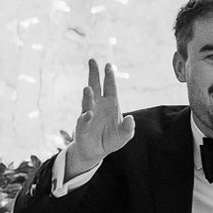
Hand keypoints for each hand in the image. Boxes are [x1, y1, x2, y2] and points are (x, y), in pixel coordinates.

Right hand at [67, 59, 135, 175]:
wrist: (96, 151)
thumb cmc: (111, 140)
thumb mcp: (124, 135)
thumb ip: (128, 128)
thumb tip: (131, 119)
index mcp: (110, 104)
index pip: (110, 87)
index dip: (109, 77)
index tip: (108, 65)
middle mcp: (97, 106)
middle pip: (95, 86)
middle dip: (93, 74)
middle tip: (92, 61)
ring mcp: (88, 115)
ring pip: (87, 102)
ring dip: (88, 95)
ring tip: (88, 88)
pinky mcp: (81, 127)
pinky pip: (83, 121)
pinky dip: (85, 118)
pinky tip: (89, 114)